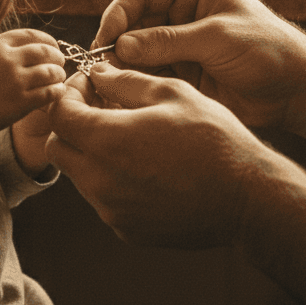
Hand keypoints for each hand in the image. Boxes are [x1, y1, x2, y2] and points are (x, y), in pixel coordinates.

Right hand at [0, 29, 65, 144]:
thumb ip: (1, 51)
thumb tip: (28, 49)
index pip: (31, 35)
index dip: (48, 40)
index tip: (53, 46)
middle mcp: (6, 60)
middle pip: (45, 52)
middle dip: (57, 57)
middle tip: (60, 63)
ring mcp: (14, 81)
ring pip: (50, 72)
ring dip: (59, 74)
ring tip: (59, 78)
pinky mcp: (20, 103)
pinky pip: (48, 93)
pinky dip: (57, 91)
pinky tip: (57, 92)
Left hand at [46, 63, 273, 246]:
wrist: (247, 198)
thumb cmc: (213, 140)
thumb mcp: (171, 93)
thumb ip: (124, 82)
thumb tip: (98, 75)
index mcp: (106, 141)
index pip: (58, 115)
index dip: (68, 95)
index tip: (89, 86)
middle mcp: (100, 181)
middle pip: (59, 148)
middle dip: (71, 126)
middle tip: (100, 110)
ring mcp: (110, 210)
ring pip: (79, 176)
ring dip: (91, 154)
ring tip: (128, 138)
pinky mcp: (125, 229)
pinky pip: (103, 200)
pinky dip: (111, 181)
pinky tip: (144, 168)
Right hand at [92, 0, 305, 130]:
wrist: (297, 91)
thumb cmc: (270, 51)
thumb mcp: (217, 38)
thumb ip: (168, 41)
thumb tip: (122, 46)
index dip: (119, 13)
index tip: (106, 38)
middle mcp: (182, 13)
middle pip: (133, 22)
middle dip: (116, 43)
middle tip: (101, 66)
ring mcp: (179, 43)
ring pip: (135, 50)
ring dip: (122, 65)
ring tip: (109, 82)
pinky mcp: (180, 72)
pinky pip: (147, 73)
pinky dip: (134, 82)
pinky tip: (123, 93)